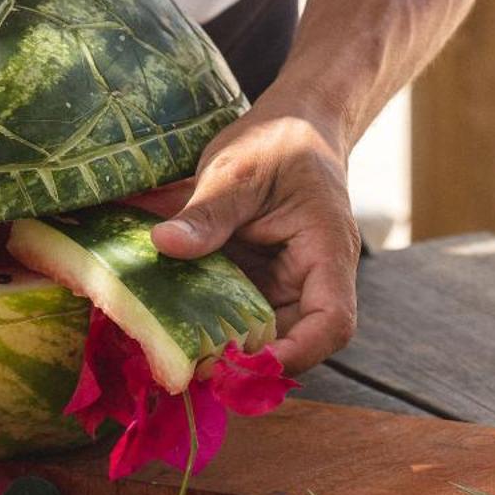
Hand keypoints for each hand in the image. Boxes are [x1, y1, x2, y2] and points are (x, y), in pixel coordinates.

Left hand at [149, 103, 360, 373]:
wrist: (290, 127)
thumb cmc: (277, 143)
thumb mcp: (237, 171)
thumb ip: (207, 213)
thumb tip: (163, 243)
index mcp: (326, 252)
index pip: (331, 322)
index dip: (294, 354)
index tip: (244, 366)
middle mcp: (312, 278)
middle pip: (291, 339)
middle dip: (244, 359)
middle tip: (188, 367)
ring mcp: (285, 283)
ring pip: (261, 331)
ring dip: (223, 344)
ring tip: (173, 352)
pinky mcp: (259, 281)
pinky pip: (239, 311)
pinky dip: (210, 319)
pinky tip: (171, 321)